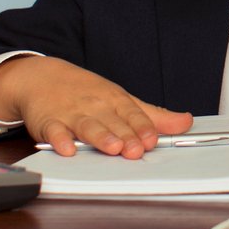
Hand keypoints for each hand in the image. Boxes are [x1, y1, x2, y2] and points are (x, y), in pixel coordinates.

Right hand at [0, 55, 192, 158]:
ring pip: (87, 126)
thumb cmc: (87, 93)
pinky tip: (67, 149)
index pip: (132, 114)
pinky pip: (54, 132)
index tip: (153, 140)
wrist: (43, 77)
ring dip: (99, 137)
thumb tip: (186, 123)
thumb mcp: (122, 100)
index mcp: (114, 100)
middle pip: (112, 122)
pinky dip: (59, 139)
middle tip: (136, 150)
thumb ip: (153, 116)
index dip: (143, 128)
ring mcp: (71, 114)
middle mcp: (95, 106)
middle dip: (125, 136)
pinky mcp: (48, 122)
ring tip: (112, 147)